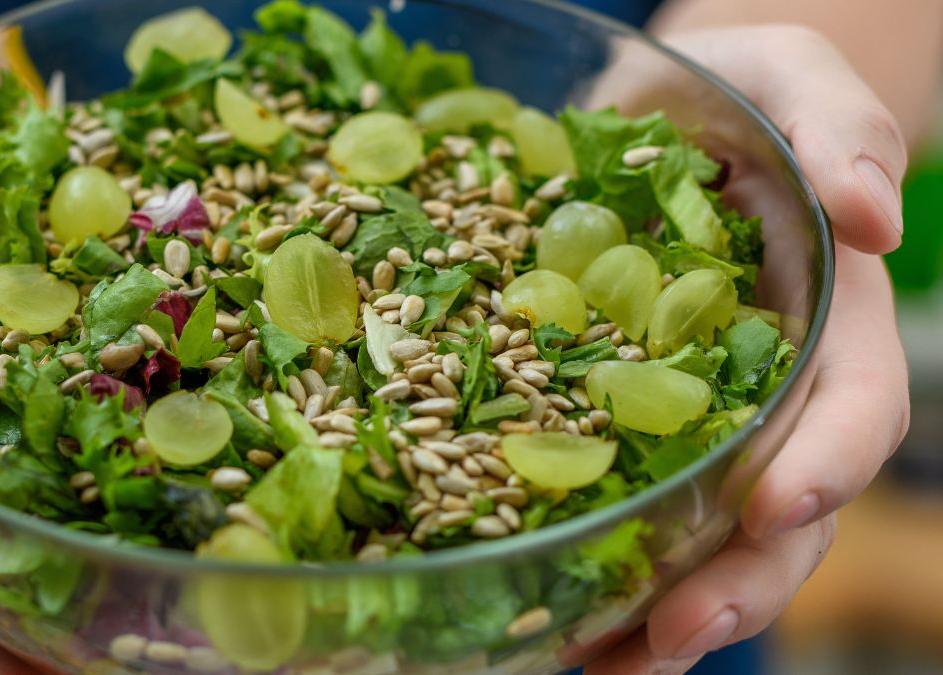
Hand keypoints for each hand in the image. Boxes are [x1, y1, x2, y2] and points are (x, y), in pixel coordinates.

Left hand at [585, 26, 909, 672]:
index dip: (828, 464)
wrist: (644, 112)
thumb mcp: (789, 73)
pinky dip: (595, 570)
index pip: (851, 407)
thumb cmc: (728, 90)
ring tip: (601, 660)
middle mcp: (766, 387)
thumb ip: (842, 127)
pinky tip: (548, 618)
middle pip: (780, 507)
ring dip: (661, 609)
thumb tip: (878, 217)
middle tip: (675, 635)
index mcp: (823, 318)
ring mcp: (691, 414)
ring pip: (701, 535)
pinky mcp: (614, 418)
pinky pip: (618, 506)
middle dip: (739, 579)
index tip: (778, 508)